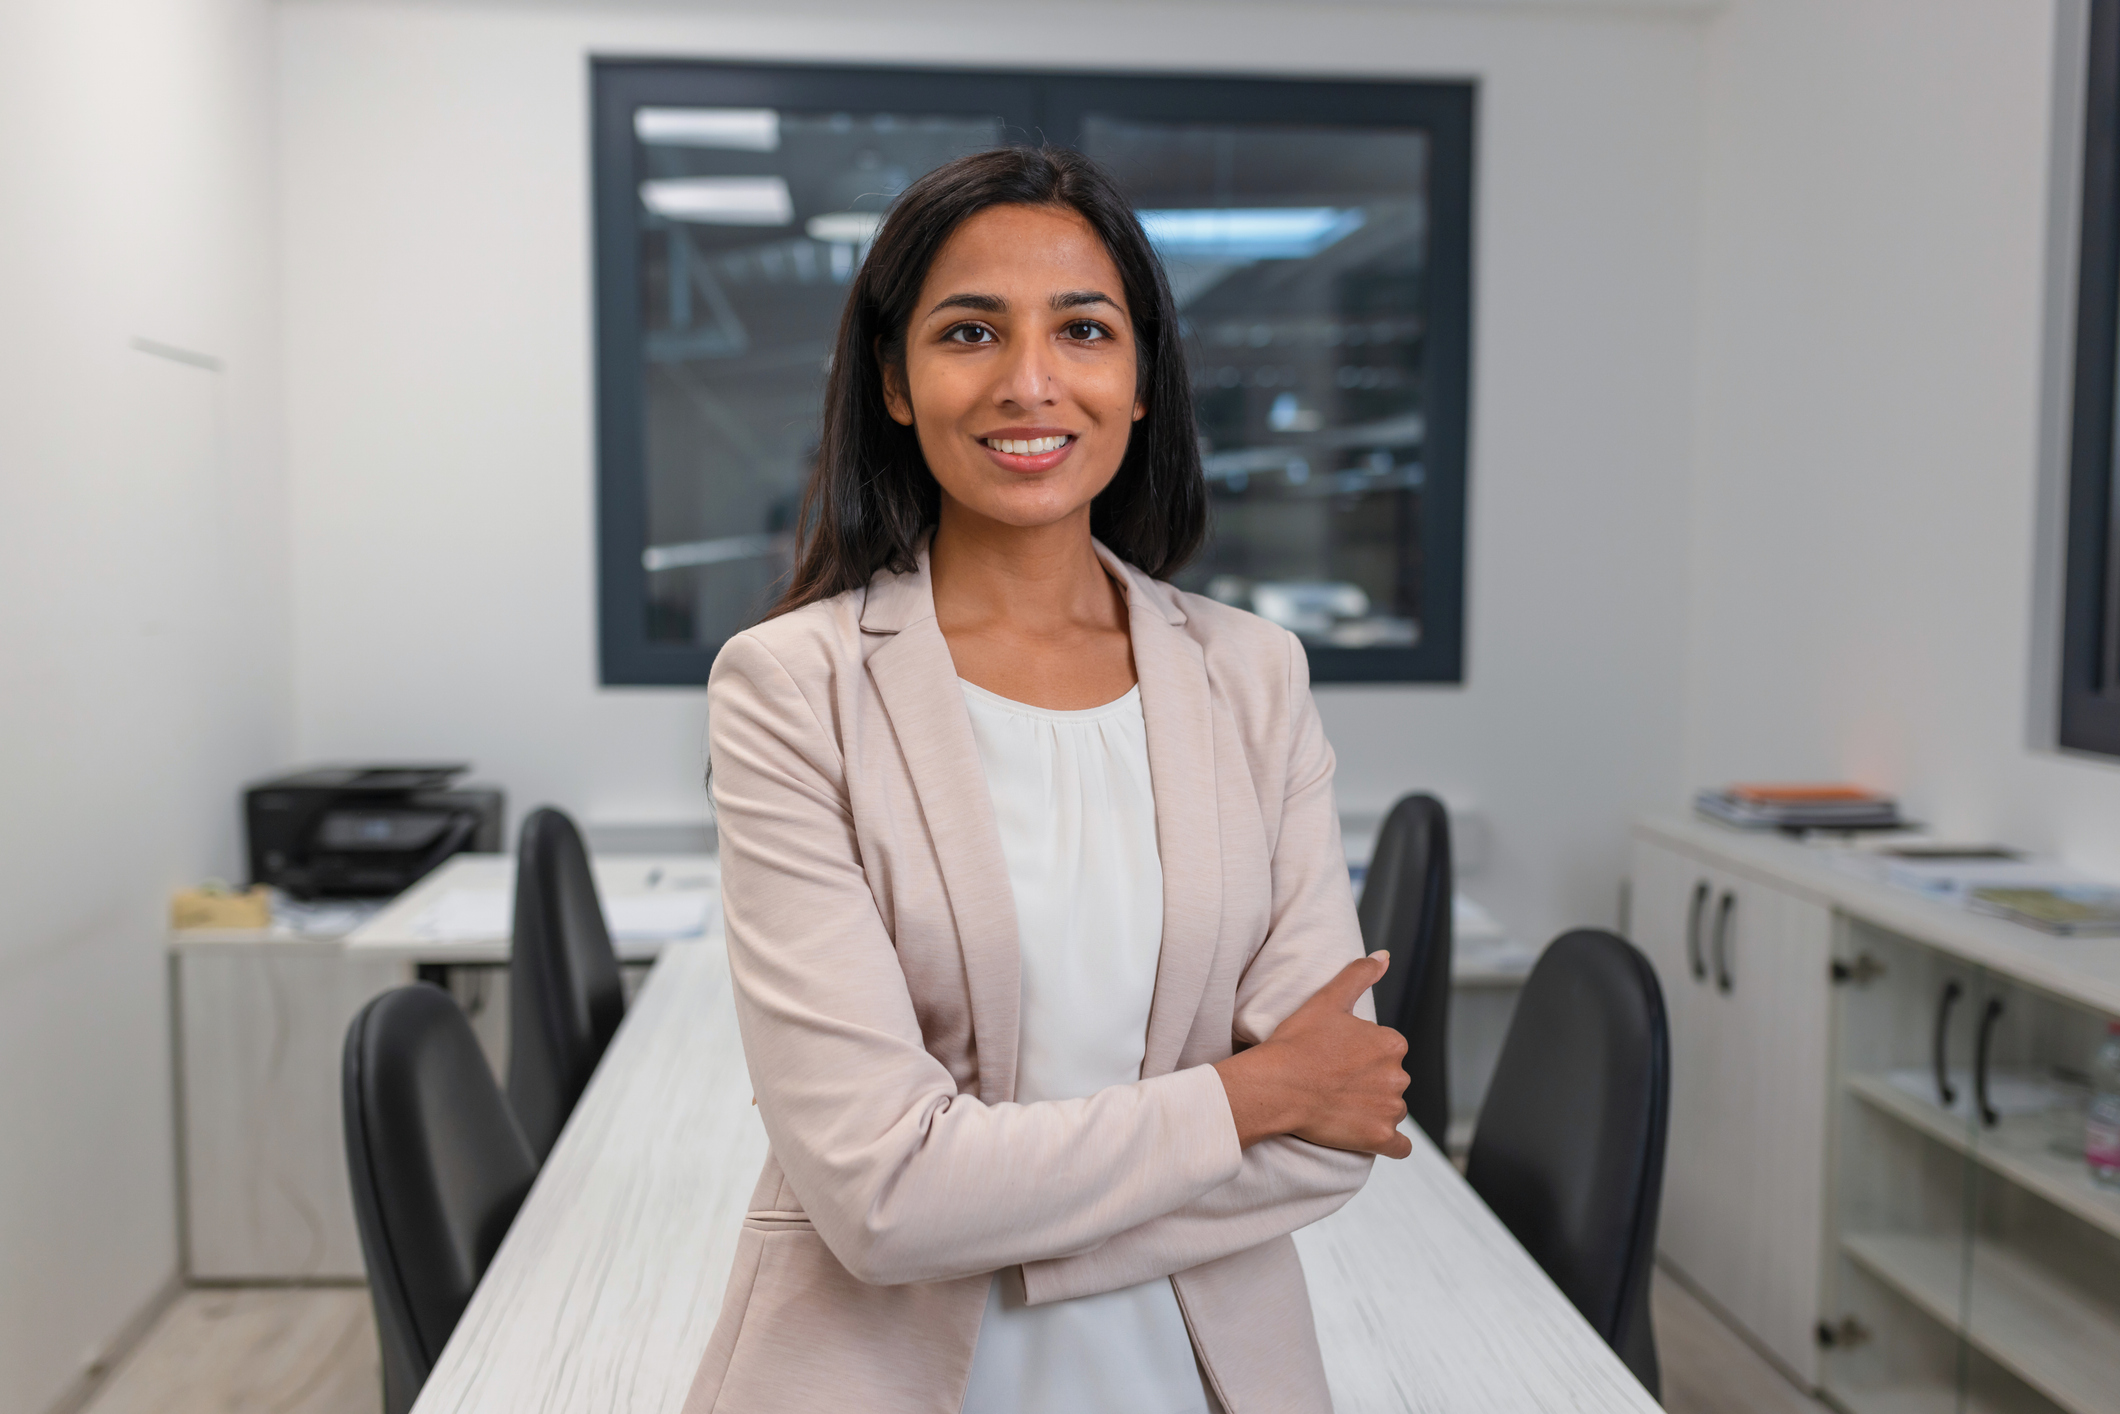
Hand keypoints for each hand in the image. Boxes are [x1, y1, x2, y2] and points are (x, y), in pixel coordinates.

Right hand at [1211, 952, 1413, 1159]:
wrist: (1276, 1085)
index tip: (1338, 1059)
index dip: (1362, 1055)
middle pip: (1390, 1080)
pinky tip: (1371, 1136)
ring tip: (1341, 1107)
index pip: (1387, 1050)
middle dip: (1371, 1082)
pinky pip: (1399, 1147)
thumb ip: (1359, 974)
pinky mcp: (1379, 1137)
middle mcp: (1398, 1075)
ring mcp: (1390, 1109)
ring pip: (1393, 1110)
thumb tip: (1384, 956)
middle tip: (1336, 1083)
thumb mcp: (1328, 1000)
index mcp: (1391, 1043)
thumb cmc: (1296, 1043)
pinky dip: (1390, 1143)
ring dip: (1375, 1111)